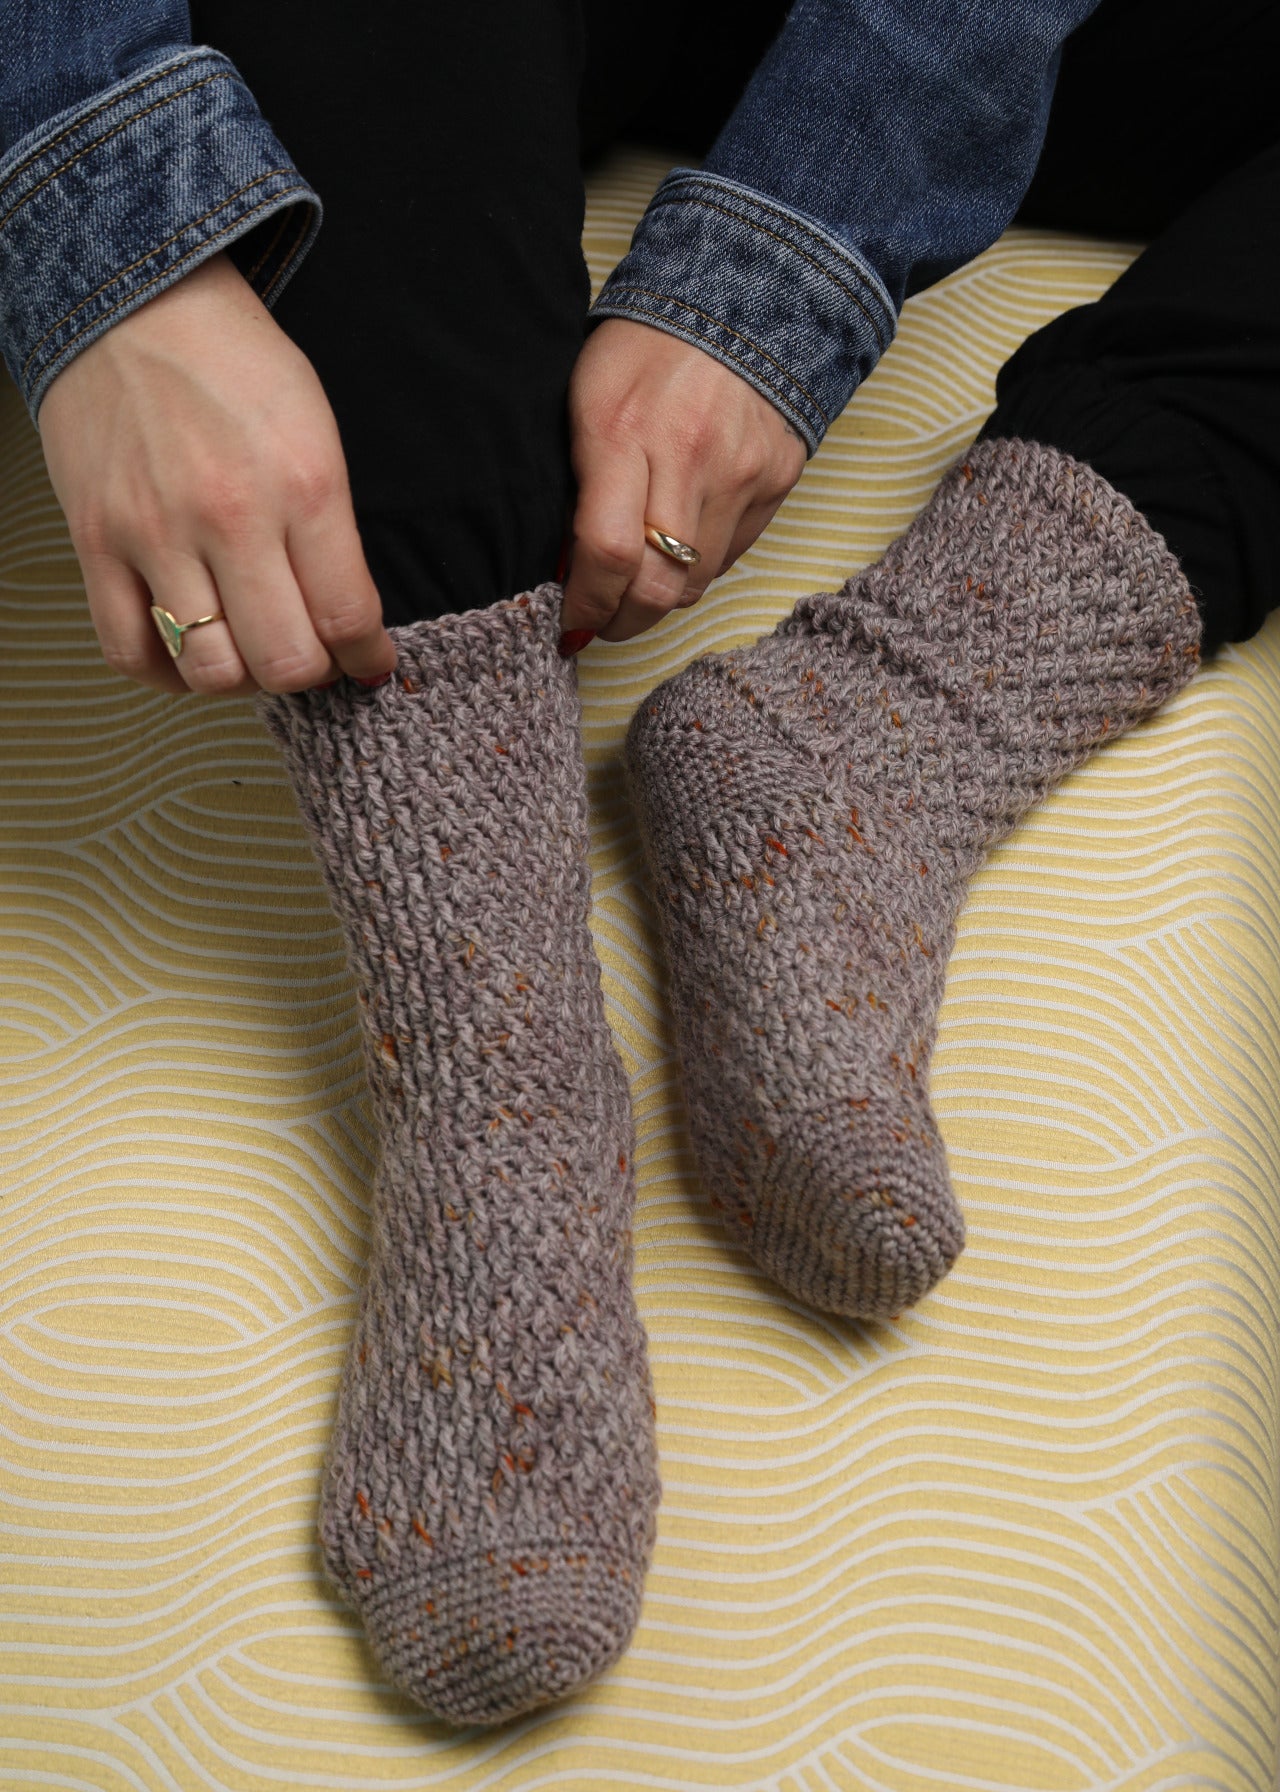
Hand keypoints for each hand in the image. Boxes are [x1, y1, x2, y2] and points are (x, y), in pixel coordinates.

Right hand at [38, 251, 396, 697]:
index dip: (367, 657)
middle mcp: (230, 517)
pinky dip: (169, 673)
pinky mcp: (95, 542)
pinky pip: (130, 652)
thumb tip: (351, 629)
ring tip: (251, 648)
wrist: (131, 302)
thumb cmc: (236, 365)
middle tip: (310, 651)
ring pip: (211, 671)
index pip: (348, 617)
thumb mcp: (318, 432)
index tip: (368, 660)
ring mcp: (154, 534)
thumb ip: (334, 534)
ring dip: (242, 678)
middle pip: (284, 661)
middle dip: (310, 672)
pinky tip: (191, 652)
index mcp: (304, 485)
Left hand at [560, 317, 807, 642]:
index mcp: (624, 433)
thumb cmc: (644, 348)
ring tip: (634, 590)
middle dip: (620, 622)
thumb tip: (568, 567)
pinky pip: (731, 556)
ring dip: (659, 601)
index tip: (570, 620)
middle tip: (599, 623)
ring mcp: (742, 475)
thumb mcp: (585, 400)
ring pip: (696, 584)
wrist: (742, 297)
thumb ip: (576, 485)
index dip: (585, 603)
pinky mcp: (777, 482)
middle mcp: (690, 460)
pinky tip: (677, 549)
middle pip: (657, 587)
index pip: (608, 552)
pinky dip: (698, 568)